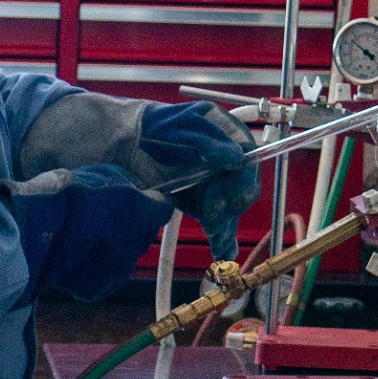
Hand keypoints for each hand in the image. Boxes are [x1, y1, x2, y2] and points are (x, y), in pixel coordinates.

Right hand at [8, 164, 170, 302]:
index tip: (137, 200)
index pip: (162, 207)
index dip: (149, 203)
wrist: (34, 232)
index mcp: (144, 212)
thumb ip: (126, 184)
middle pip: (142, 234)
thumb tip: (136, 189)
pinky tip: (74, 256)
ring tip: (83, 237)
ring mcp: (118, 270)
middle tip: (101, 217)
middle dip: (129, 226)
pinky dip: (93, 268)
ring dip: (110, 249)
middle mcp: (138, 244)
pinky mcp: (97, 289)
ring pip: (123, 258)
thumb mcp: (101, 175)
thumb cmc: (66, 197)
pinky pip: (103, 276)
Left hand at [138, 102, 259, 260]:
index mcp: (228, 135)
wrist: (129, 142)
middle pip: (241, 189)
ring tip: (216, 239)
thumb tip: (237, 158)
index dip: (243, 180)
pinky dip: (223, 239)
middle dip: (229, 207)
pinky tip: (224, 252)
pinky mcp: (203, 202)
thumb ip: (208, 141)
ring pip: (230, 209)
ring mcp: (215, 183)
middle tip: (212, 220)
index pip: (248, 160)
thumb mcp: (181, 126)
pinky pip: (218, 222)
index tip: (232, 196)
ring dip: (225, 226)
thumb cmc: (156, 126)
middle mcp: (226, 161)